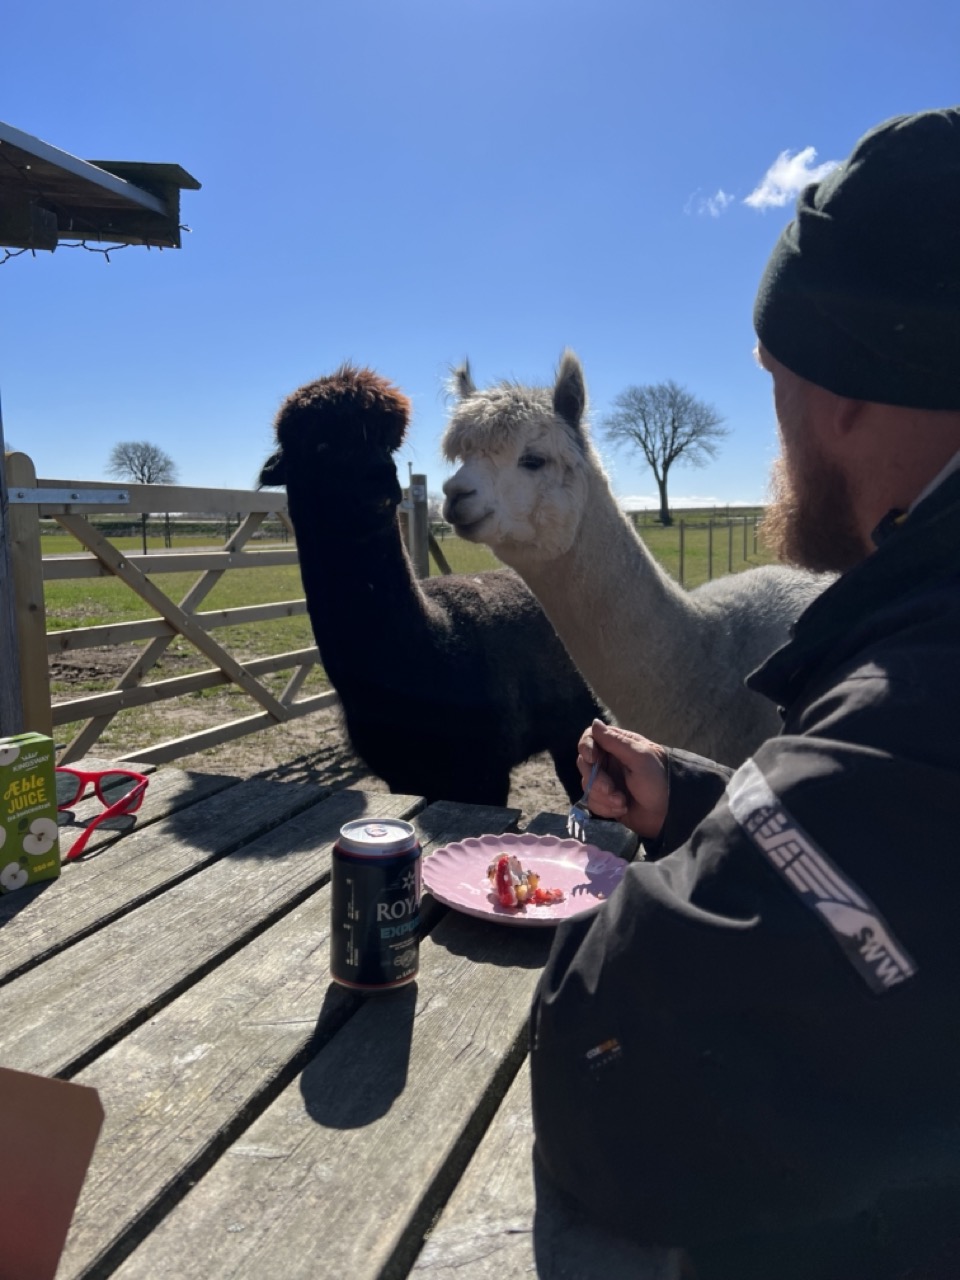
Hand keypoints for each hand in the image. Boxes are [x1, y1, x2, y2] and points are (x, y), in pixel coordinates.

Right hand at [578, 719, 668, 839]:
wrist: (671, 812)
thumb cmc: (659, 780)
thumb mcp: (640, 757)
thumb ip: (616, 741)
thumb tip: (595, 722)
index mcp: (618, 746)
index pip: (591, 738)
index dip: (586, 747)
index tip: (592, 759)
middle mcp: (610, 762)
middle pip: (584, 764)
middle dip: (596, 780)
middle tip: (611, 790)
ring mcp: (608, 782)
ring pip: (587, 786)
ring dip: (603, 797)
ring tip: (622, 802)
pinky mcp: (607, 801)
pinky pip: (593, 803)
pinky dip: (605, 808)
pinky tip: (622, 809)